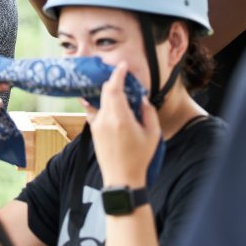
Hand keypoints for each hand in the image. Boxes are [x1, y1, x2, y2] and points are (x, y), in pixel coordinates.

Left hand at [81, 63, 162, 186]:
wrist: (122, 179)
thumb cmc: (140, 158)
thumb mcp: (152, 134)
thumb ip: (148, 112)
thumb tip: (141, 100)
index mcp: (120, 118)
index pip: (114, 88)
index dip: (117, 74)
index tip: (122, 66)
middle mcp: (105, 119)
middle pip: (105, 91)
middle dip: (113, 81)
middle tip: (121, 75)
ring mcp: (97, 125)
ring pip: (98, 100)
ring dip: (106, 92)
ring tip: (114, 87)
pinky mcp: (93, 131)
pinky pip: (94, 110)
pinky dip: (98, 102)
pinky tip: (101, 99)